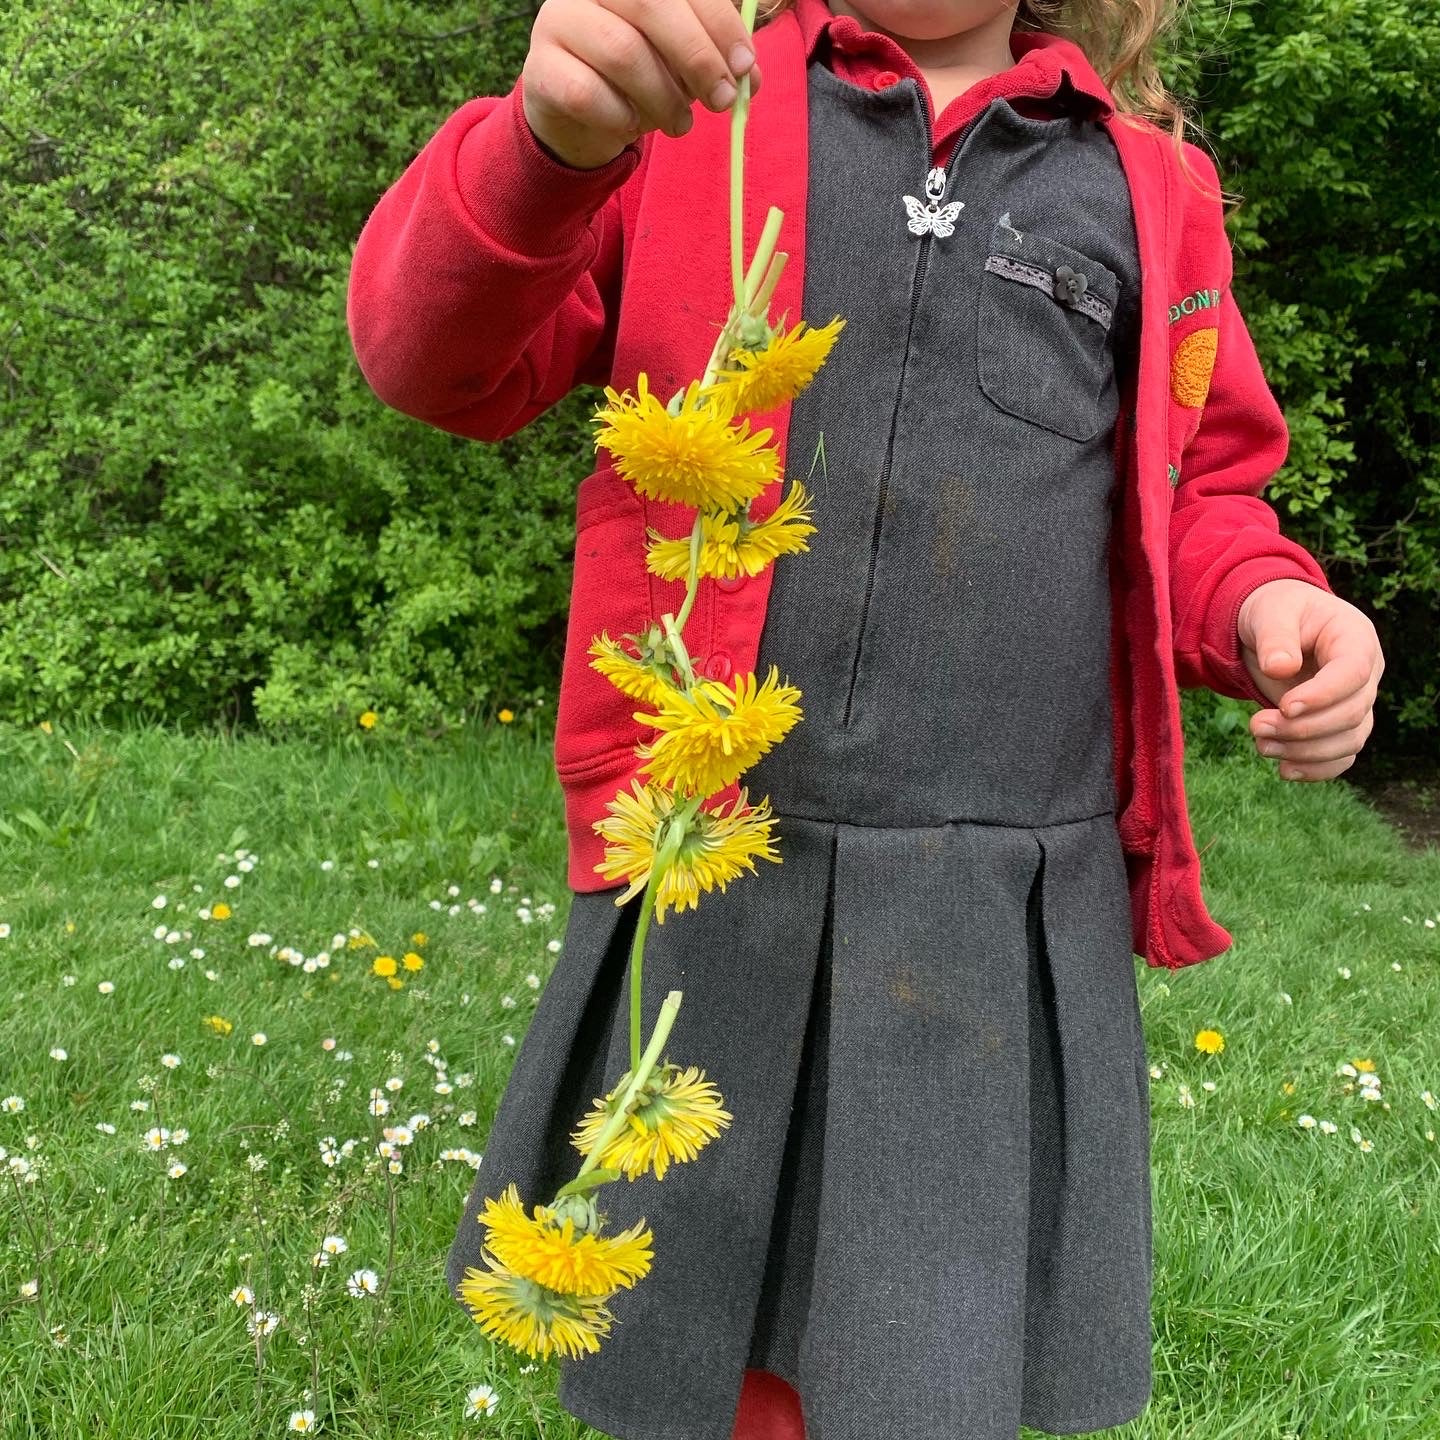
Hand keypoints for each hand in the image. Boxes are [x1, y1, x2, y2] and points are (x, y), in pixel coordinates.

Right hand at [522, 0, 762, 170]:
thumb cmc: (638, 75)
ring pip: (622, 53)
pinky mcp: (541, 69)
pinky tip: (632, 126)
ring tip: (681, 125)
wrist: (576, 112)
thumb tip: (750, 76)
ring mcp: (557, 22)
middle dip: (696, 56)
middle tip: (722, 100)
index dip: (718, 21)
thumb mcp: (680, 59)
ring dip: (664, 98)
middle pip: (650, 4)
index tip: (743, 65)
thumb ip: (716, 56)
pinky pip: (588, 95)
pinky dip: (621, 118)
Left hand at [1237, 578, 1383, 780]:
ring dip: (1305, 752)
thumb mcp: (1270, 612)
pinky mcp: (1340, 724)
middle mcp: (1365, 674)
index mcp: (1355, 638)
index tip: (1284, 706)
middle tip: (1256, 726)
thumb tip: (1280, 668)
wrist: (1274, 626)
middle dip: (1302, 728)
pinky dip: (1317, 769)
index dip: (1322, 696)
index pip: (1353, 674)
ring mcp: (1356, 701)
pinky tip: (1284, 770)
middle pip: (1351, 714)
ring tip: (1261, 746)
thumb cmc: (1276, 612)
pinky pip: (1342, 755)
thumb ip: (1275, 637)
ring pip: (1349, 740)